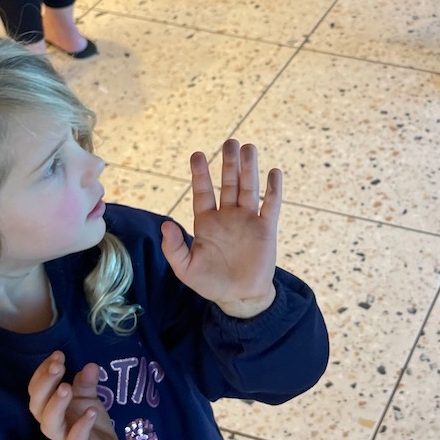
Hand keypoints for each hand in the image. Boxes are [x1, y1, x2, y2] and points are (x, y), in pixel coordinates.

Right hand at [28, 351, 122, 439]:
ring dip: (56, 404)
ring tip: (66, 387)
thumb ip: (85, 384)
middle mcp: (53, 423)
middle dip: (44, 383)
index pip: (37, 389)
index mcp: (51, 408)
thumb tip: (90, 365)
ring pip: (50, 424)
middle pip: (37, 405)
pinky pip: (76, 439)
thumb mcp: (87, 400)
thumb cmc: (89, 424)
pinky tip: (91, 411)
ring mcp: (65, 438)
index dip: (43, 372)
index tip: (57, 355)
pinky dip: (82, 425)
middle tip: (57, 365)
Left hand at [161, 139, 281, 318]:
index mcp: (207, 222)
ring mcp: (247, 220)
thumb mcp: (186, 269)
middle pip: (228, 183)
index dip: (200, 173)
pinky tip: (274, 173)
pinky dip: (273, 189)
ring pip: (248, 188)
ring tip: (249, 148)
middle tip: (230, 142)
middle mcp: (228, 216)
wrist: (239, 297)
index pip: (203, 192)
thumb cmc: (211, 283)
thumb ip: (173, 248)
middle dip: (229, 163)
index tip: (197, 154)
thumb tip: (165, 224)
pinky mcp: (266, 229)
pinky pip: (270, 205)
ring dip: (249, 169)